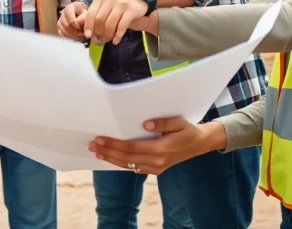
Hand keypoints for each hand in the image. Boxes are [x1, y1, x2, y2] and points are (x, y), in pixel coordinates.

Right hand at [57, 2, 88, 39]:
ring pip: (64, 32)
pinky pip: (62, 35)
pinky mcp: (59, 28)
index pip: (71, 20)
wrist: (80, 13)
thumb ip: (84, 17)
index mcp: (69, 8)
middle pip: (67, 26)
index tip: (85, 29)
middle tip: (84, 35)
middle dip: (76, 33)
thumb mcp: (86, 12)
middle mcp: (62, 14)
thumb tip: (79, 23)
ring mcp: (59, 21)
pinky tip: (76, 38)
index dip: (78, 27)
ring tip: (81, 37)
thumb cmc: (83, 12)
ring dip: (73, 36)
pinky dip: (69, 38)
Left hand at [80, 0, 148, 45]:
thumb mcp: (104, 7)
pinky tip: (116, 41)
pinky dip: (117, 35)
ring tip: (108, 40)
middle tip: (99, 40)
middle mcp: (110, 0)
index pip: (90, 14)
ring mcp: (121, 4)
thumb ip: (95, 17)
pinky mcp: (131, 10)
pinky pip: (122, 26)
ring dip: (107, 35)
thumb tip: (88, 34)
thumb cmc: (116, 6)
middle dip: (98, 32)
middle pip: (99, 20)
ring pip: (110, 24)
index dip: (88, 26)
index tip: (88, 36)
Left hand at [88, 118, 226, 174]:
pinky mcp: (156, 170)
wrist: (199, 144)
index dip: (113, 144)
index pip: (130, 147)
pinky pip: (135, 168)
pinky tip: (111, 158)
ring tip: (96, 152)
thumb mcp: (177, 121)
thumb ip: (162, 122)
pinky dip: (121, 164)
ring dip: (111, 159)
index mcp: (160, 149)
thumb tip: (145, 124)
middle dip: (107, 151)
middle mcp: (157, 161)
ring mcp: (156, 168)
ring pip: (128, 165)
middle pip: (126, 158)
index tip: (99, 139)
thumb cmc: (187, 129)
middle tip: (91, 145)